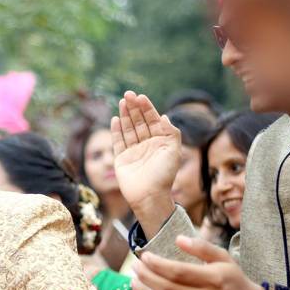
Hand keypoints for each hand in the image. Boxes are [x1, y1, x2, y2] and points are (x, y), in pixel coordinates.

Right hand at [111, 91, 179, 235]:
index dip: (147, 108)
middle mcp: (147, 144)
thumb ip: (171, 132)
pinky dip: (116, 130)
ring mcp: (134, 151)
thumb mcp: (173, 150)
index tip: (140, 97)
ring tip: (122, 101)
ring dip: (125, 115)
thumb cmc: (164, 174)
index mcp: (160, 142)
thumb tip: (164, 116)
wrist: (149, 195)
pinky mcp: (122, 158)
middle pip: (139, 122)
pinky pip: (118, 141)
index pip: (153, 120)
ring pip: (128, 129)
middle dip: (134, 108)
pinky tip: (116, 118)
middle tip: (128, 94)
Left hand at [131, 235, 264, 289]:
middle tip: (135, 267)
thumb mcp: (224, 259)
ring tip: (133, 281)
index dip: (156, 264)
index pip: (177, 272)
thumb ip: (202, 247)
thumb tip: (178, 238)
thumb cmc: (234, 281)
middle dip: (145, 276)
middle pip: (166, 289)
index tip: (144, 256)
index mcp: (214, 280)